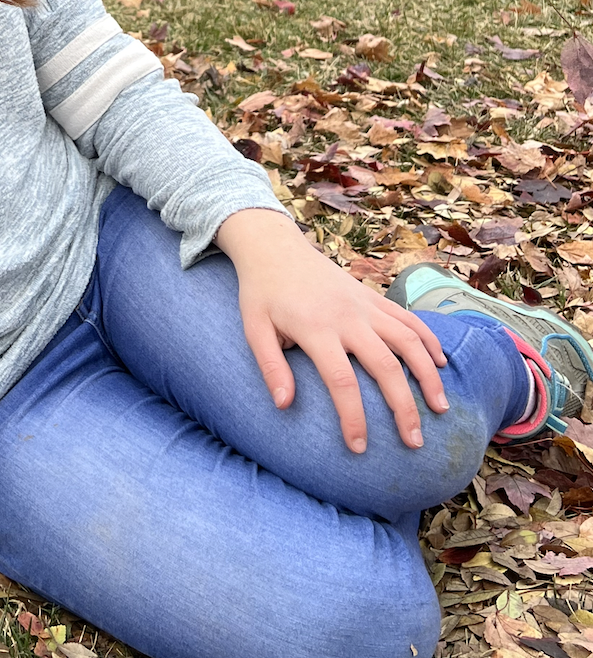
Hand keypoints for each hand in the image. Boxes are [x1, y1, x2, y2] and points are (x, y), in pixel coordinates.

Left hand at [216, 207, 448, 452]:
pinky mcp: (372, 296)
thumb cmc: (262, 292)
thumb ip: (270, 367)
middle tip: (414, 442)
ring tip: (440, 408)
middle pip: (385, 366)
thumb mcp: (254, 328)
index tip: (359, 448)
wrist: (275, 247)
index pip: (341, 382)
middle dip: (403, 407)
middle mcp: (347, 317)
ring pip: (408, 340)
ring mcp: (364, 304)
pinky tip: (441, 362)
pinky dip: (428, 339)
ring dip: (427, 375)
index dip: (353, 417)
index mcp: (316, 328)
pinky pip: (408, 318)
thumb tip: (284, 406)